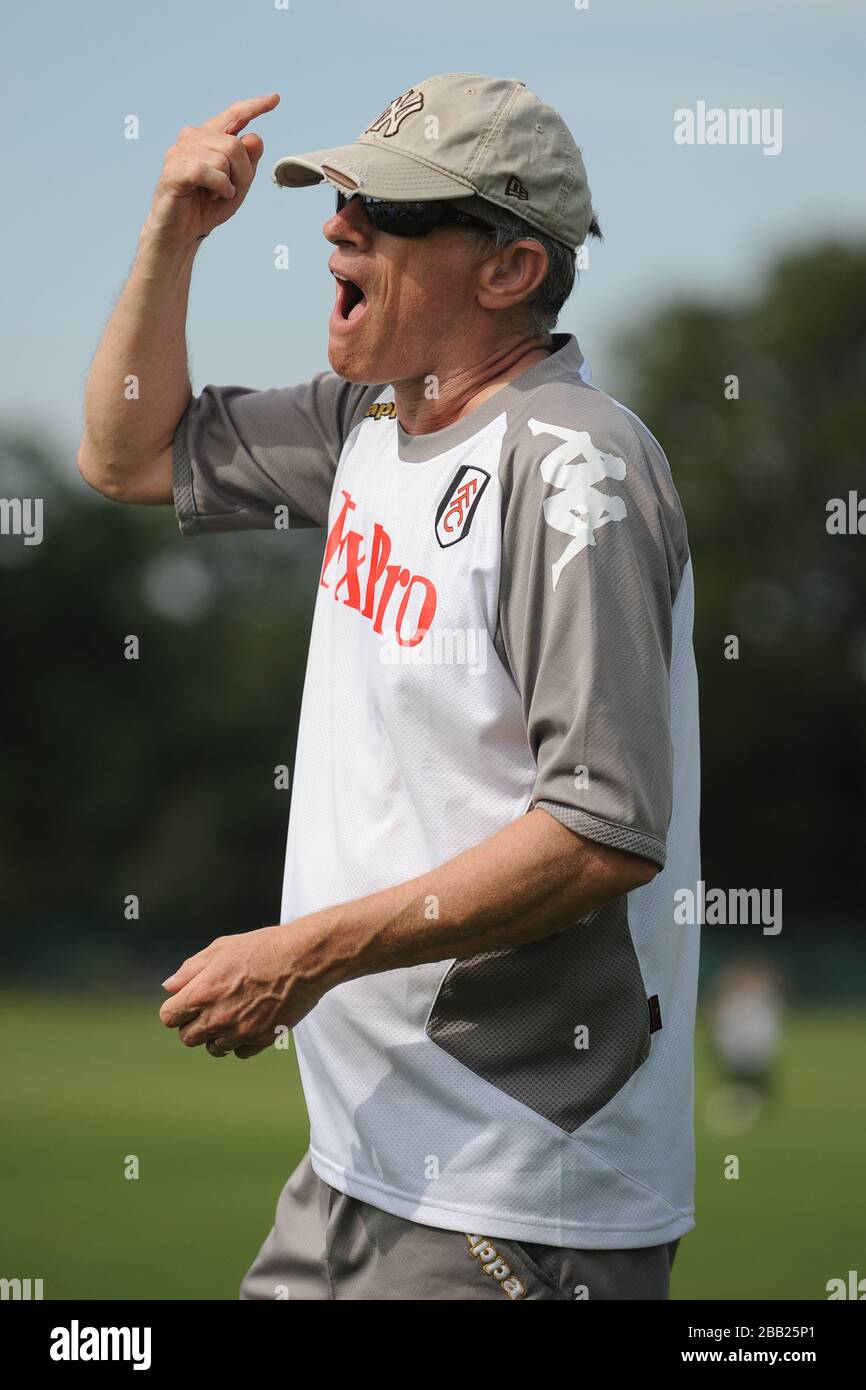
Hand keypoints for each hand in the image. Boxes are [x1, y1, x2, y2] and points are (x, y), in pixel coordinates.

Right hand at [143, 92, 280, 249]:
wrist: (182, 233)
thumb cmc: (207, 207)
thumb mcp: (238, 186)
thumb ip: (249, 162)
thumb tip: (254, 137)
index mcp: (209, 137)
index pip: (234, 115)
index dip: (254, 107)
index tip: (275, 99)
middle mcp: (192, 138)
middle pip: (235, 144)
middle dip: (242, 173)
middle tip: (230, 190)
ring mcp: (180, 152)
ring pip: (223, 158)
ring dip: (228, 184)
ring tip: (216, 194)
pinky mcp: (172, 170)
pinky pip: (206, 171)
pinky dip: (219, 187)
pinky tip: (214, 196)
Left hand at [159, 922, 323, 1059]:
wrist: (303, 959)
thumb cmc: (262, 948)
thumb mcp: (221, 948)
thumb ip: (190, 970)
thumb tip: (169, 987)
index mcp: (201, 994)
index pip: (169, 1017)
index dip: (176, 1010)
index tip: (187, 1003)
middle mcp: (216, 1018)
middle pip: (187, 1038)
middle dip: (194, 1025)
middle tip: (211, 1008)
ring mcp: (239, 1032)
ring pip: (214, 1049)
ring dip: (218, 1036)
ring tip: (233, 1014)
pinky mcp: (261, 1040)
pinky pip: (240, 1052)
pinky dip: (241, 1041)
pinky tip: (251, 1021)